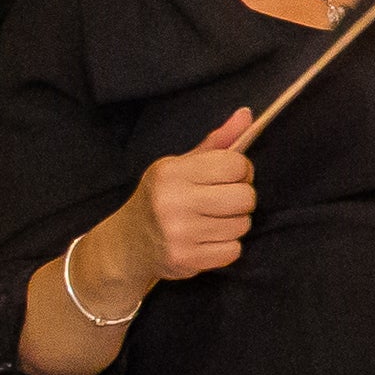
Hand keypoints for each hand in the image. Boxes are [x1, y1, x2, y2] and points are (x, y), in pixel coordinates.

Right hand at [113, 107, 257, 284]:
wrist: (128, 243)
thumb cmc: (162, 197)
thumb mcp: (181, 164)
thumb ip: (217, 142)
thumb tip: (247, 114)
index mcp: (172, 172)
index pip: (236, 164)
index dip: (240, 170)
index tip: (227, 177)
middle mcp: (173, 202)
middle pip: (245, 197)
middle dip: (240, 198)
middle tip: (222, 201)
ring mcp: (179, 233)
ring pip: (242, 225)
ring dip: (234, 223)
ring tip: (211, 221)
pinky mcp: (186, 259)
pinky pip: (234, 251)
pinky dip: (226, 247)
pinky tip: (206, 240)